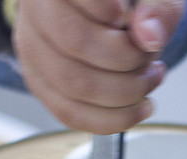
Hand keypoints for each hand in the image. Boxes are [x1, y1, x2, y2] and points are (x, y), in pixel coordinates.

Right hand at [10, 0, 184, 132]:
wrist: (106, 13)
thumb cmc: (126, 2)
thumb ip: (155, 7)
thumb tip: (149, 37)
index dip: (112, 13)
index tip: (132, 19)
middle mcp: (35, 11)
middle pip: (74, 42)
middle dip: (126, 60)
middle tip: (151, 60)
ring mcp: (31, 48)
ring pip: (70, 83)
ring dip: (123, 92)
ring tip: (149, 80)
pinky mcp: (38, 81)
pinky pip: (68, 112)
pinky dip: (110, 118)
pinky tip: (136, 107)